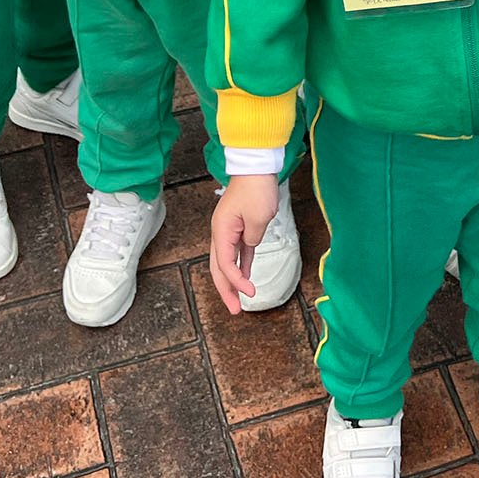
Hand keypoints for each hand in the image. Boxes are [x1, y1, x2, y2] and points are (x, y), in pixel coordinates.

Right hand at [209, 174, 280, 313]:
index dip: (236, 281)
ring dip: (232, 281)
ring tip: (239, 301)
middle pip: (219, 267)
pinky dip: (241, 267)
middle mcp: (220, 232)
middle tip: (235, 311)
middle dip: (226, 290)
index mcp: (222, 230)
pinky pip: (238, 253)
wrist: (256, 166)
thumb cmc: (256, 188)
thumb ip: (253, 239)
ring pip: (226, 262)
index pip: (225, 263)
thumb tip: (249, 247)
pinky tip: (245, 280)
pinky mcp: (239, 228)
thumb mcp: (259, 218)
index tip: (250, 292)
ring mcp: (228, 230)